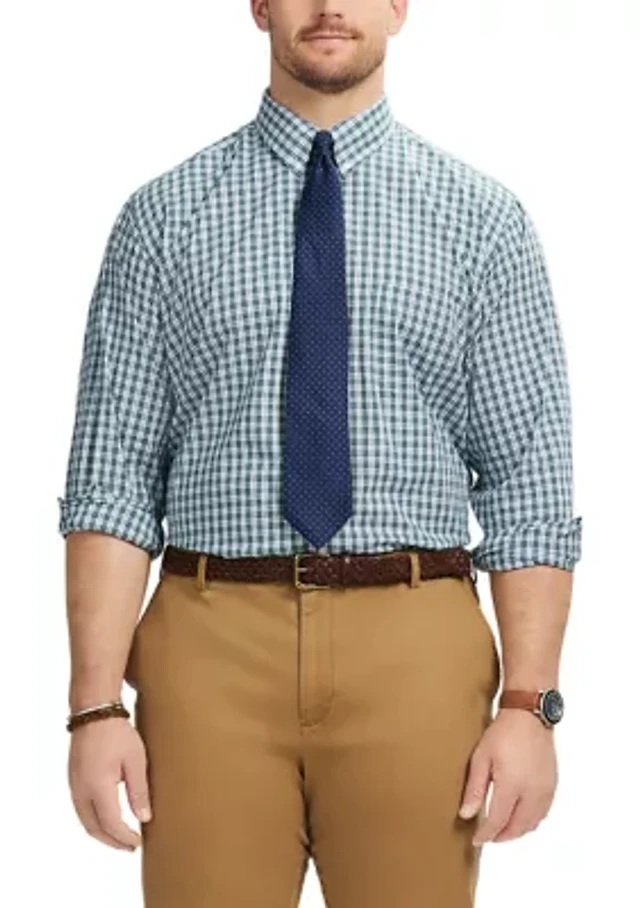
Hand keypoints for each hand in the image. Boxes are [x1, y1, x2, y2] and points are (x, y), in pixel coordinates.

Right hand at [68, 716, 151, 850]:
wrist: (94, 711)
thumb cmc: (116, 732)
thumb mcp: (135, 761)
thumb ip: (138, 791)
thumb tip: (144, 818)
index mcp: (98, 788)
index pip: (111, 824)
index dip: (125, 837)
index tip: (139, 842)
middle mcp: (81, 791)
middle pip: (95, 828)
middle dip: (112, 841)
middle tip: (130, 846)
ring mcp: (74, 785)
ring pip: (86, 820)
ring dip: (102, 832)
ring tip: (120, 836)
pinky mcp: (73, 779)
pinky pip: (81, 809)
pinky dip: (94, 820)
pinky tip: (106, 817)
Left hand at [458, 708, 557, 844]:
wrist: (529, 716)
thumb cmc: (503, 733)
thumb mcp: (481, 757)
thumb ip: (475, 789)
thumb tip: (466, 814)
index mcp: (512, 785)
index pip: (499, 821)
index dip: (486, 834)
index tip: (476, 839)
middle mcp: (532, 792)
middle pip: (517, 827)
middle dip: (501, 836)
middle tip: (487, 836)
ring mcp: (545, 790)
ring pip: (532, 824)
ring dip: (517, 831)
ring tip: (501, 829)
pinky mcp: (552, 785)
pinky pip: (542, 813)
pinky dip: (530, 821)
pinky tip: (519, 817)